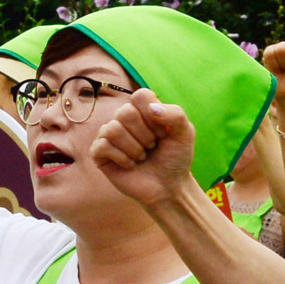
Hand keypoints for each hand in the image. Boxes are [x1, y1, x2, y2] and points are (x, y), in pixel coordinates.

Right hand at [90, 90, 197, 207]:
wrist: (169, 186)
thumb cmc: (175, 159)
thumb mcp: (185, 134)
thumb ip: (175, 115)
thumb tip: (152, 108)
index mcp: (142, 110)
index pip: (140, 96)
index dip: (153, 116)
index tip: (163, 133)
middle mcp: (123, 119)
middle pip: (125, 112)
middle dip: (145, 135)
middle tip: (152, 147)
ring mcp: (109, 135)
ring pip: (112, 129)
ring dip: (135, 148)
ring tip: (142, 157)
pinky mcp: (99, 152)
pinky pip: (103, 146)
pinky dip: (123, 158)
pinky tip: (131, 165)